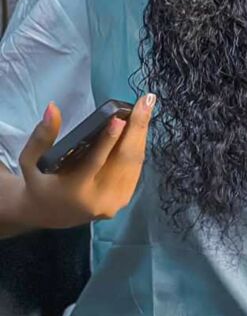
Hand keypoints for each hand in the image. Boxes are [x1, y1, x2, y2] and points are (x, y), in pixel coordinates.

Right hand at [17, 93, 155, 229]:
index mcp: (74, 190)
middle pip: (123, 159)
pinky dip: (139, 146)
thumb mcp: (31, 161)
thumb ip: (42, 136)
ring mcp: (114, 202)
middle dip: (137, 128)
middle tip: (146, 101)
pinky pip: (135, 169)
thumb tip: (53, 107)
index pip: (95, 161)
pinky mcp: (122, 200)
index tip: (119, 118)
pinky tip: (141, 127)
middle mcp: (98, 199)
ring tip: (145, 108)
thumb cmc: (39, 182)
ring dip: (141, 134)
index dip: (109, 139)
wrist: (48, 214)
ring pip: (134, 163)